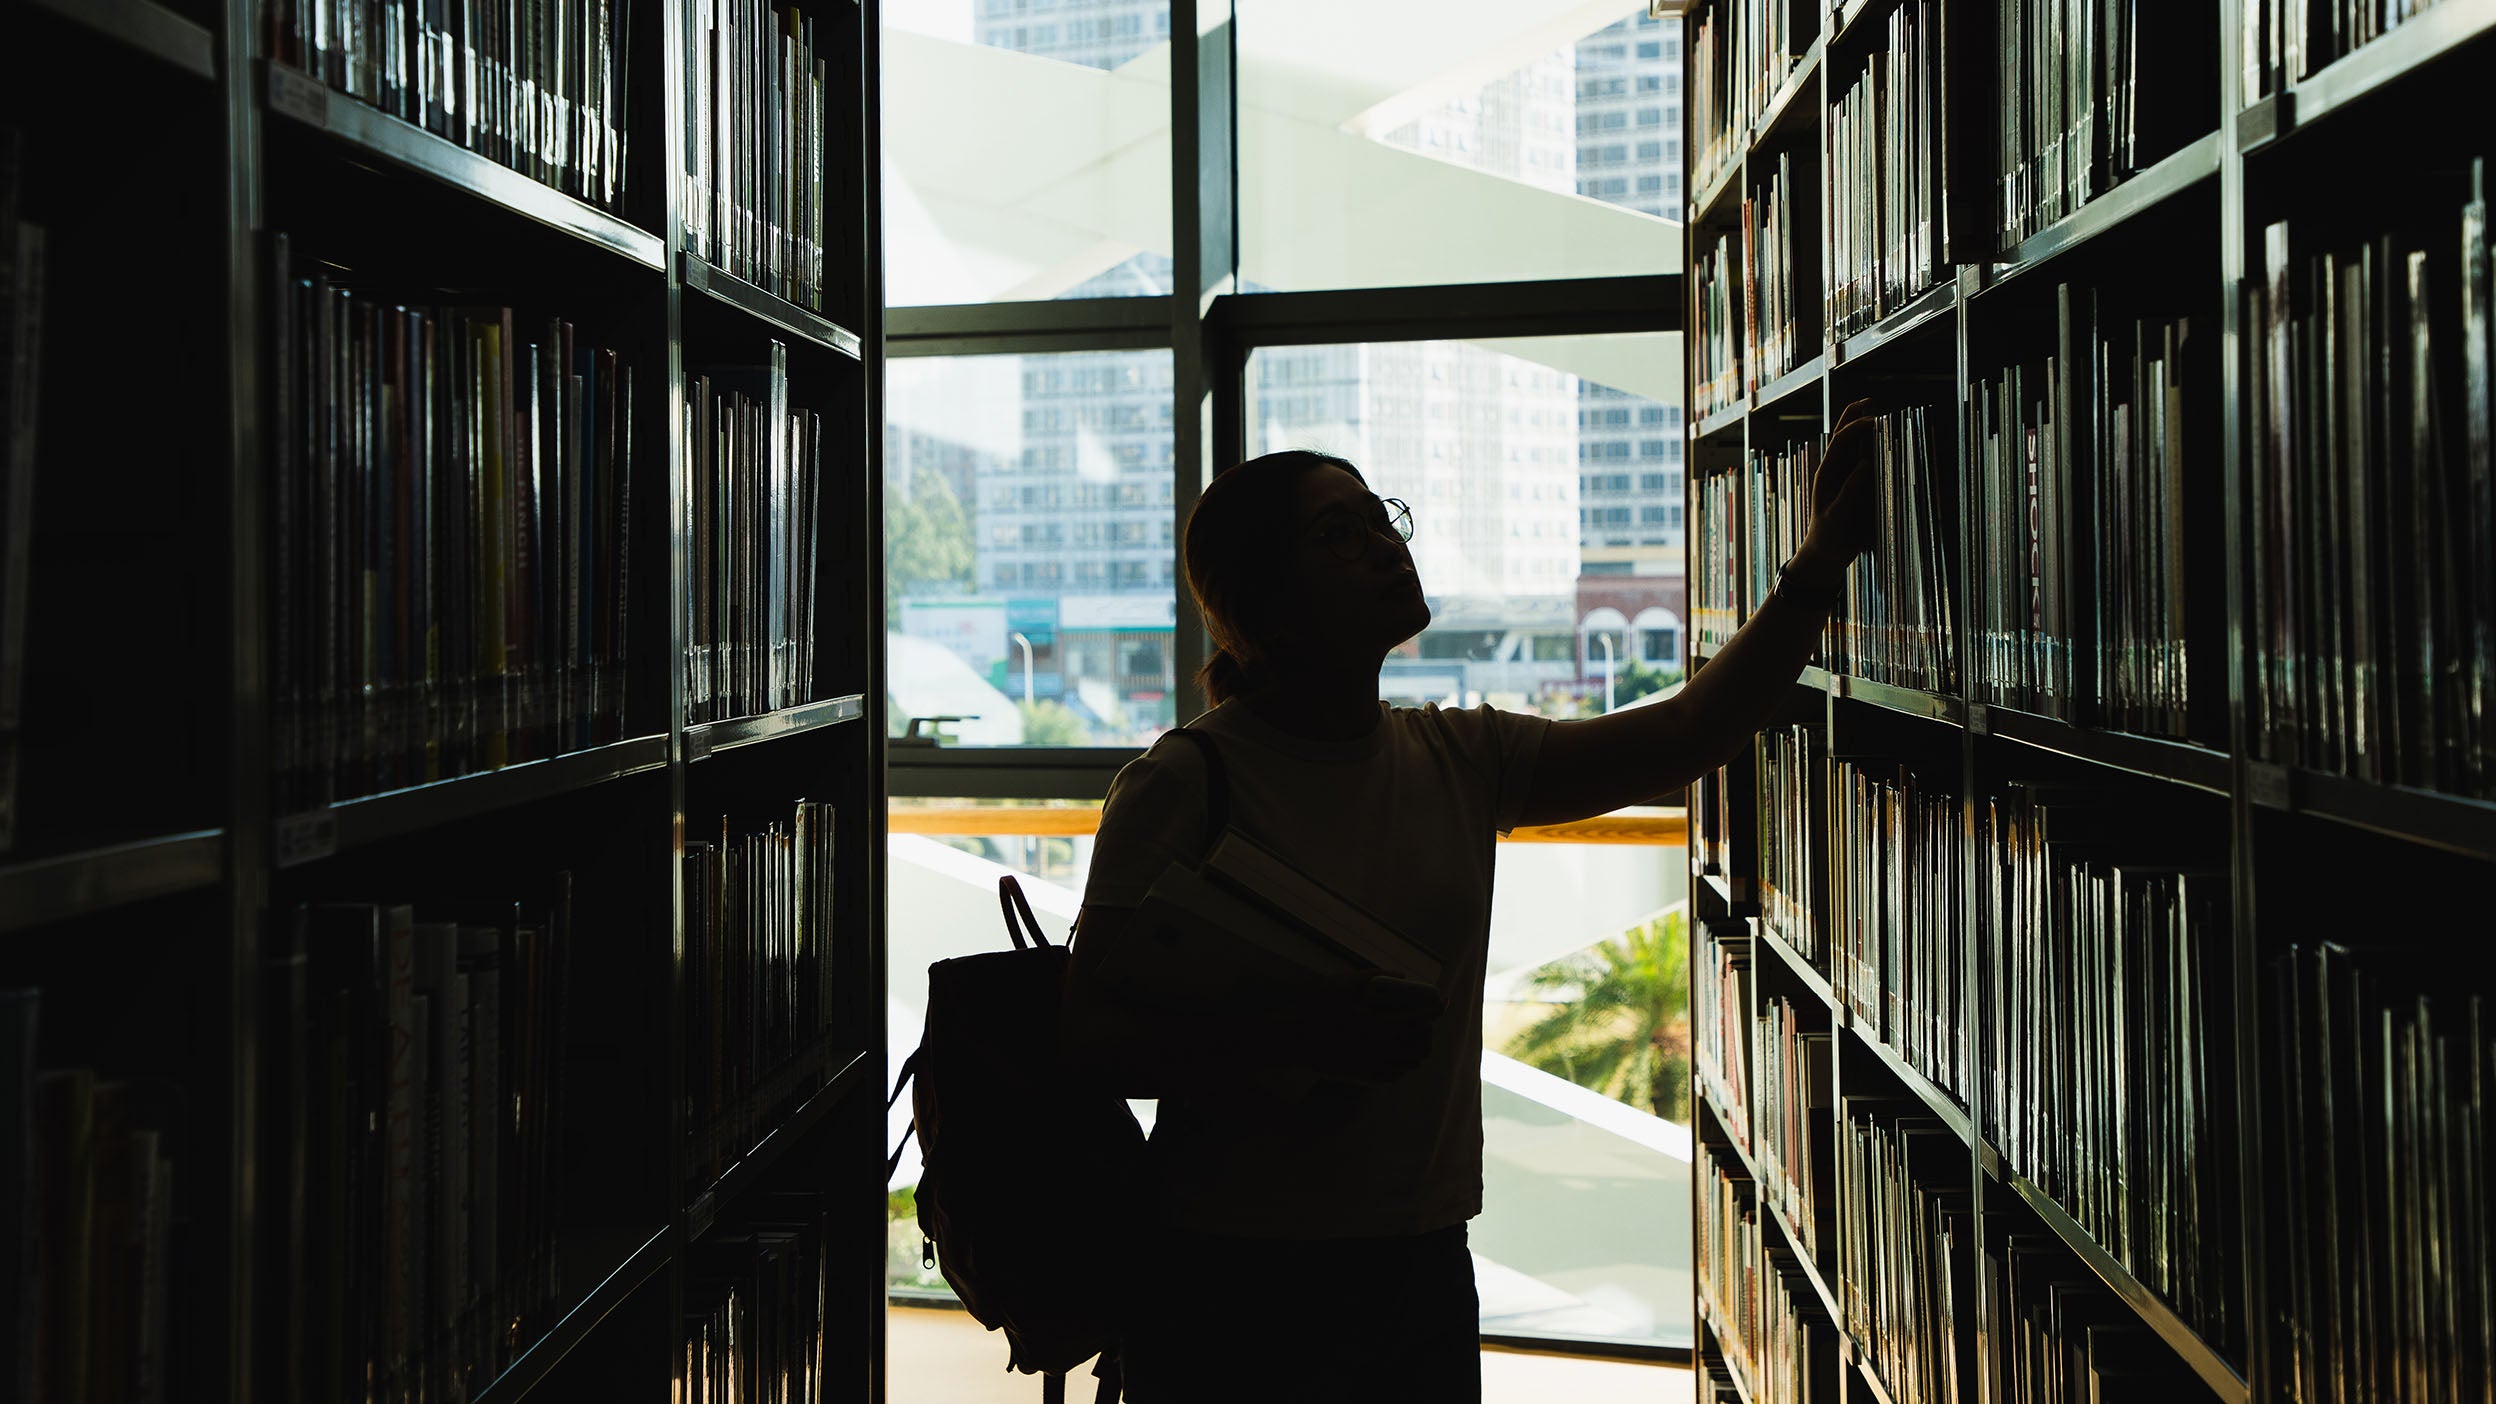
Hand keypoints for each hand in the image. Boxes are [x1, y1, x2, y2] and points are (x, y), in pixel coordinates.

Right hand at [1292, 970, 1443, 1083]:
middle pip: (1422, 1045)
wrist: (1295, 1041)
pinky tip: (1397, 1055)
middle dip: (1429, 1032)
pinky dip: (1403, 1065)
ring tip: (1416, 1039)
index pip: (1420, 1018)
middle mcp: (1381, 1048)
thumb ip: (1373, 976)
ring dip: (1419, 1049)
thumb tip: (1402, 976)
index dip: (1436, 1009)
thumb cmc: (1316, 1009)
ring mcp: (1374, 1065)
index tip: (1443, 1002)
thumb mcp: (1341, 983)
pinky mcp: (1366, 1078)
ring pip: (1412, 1062)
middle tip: (1426, 1022)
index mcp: (1378, 1023)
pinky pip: (1396, 1075)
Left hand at [1798, 398, 1882, 575]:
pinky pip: (1865, 463)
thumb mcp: (1837, 514)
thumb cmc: (1828, 536)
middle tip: (1870, 400)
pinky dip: (1874, 450)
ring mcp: (1845, 477)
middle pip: (1845, 436)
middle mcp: (1835, 470)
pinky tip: (1885, 443)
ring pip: (1855, 447)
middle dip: (1855, 417)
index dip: (1857, 426)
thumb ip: (1850, 490)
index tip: (1876, 419)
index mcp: (1827, 472)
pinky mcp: (1855, 487)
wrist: (1826, 555)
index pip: (1841, 440)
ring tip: (1880, 414)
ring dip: (1866, 431)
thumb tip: (1866, 464)